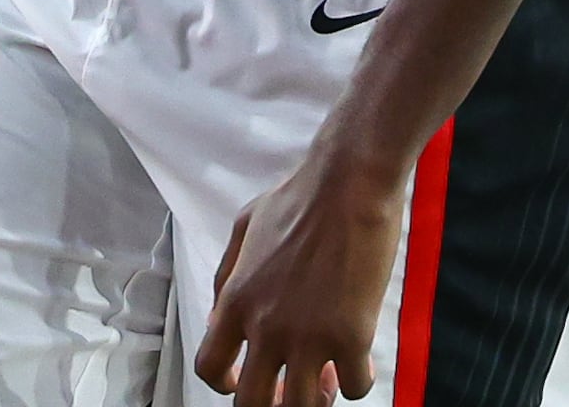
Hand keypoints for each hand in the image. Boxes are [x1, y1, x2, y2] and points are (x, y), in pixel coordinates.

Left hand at [198, 151, 405, 403]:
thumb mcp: (243, 230)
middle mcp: (266, 325)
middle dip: (269, 404)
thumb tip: (216, 319)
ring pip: (303, 405)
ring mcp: (309, 335)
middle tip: (287, 390)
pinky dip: (357, 382)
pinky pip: (354, 386)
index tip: (242, 379)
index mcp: (236, 299)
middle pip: (251, 402)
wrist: (348, 184)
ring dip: (315, 399)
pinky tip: (358, 362)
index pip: (209, 366)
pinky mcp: (353, 335)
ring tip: (326, 379)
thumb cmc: (298, 199)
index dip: (223, 384)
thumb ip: (226, 278)